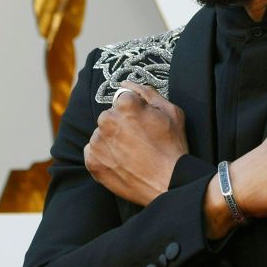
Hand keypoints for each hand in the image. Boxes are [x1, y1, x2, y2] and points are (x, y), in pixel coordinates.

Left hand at [84, 81, 188, 205]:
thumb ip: (146, 91)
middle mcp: (107, 120)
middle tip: (139, 141)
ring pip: (101, 134)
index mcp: (125, 104)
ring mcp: (98, 142)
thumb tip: (126, 83)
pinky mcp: (92, 162)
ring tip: (131, 154)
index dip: (136, 112)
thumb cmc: (173, 147)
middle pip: (110, 116)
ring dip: (112, 140)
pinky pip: (93, 151)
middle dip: (121, 125)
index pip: (123, 100)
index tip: (145, 125)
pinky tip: (121, 162)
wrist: (169, 184)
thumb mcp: (171, 111)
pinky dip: (104, 155)